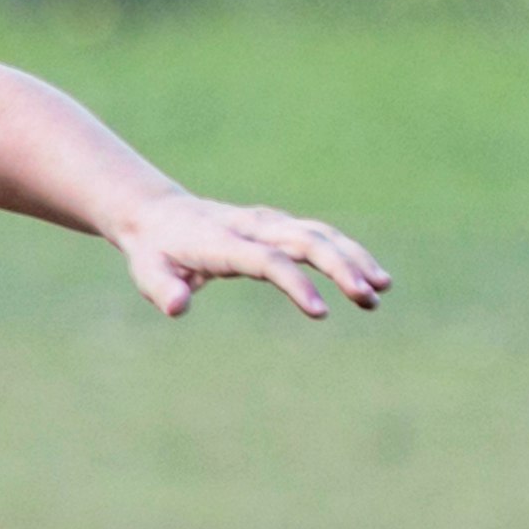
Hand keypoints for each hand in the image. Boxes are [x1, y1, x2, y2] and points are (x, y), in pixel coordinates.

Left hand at [110, 189, 388, 320]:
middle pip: (307, 241)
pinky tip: (371, 276)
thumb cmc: (155, 252)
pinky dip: (348, 252)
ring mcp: (270, 223)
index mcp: (223, 242)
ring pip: (321, 235)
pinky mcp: (280, 226)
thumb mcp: (147, 272)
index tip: (320, 312)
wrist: (159, 216)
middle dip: (341, 268)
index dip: (296, 284)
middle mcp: (254, 227)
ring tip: (381, 290)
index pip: (268, 261)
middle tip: (369, 297)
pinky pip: (321, 236)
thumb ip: (163, 290)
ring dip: (354, 259)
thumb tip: (177, 307)